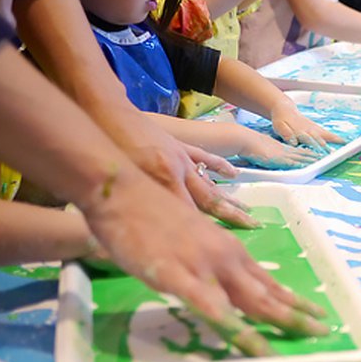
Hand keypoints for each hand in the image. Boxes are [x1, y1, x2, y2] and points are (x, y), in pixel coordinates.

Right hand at [79, 167, 329, 356]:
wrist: (122, 189)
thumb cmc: (149, 213)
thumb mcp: (189, 238)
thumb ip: (205, 259)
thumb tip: (214, 280)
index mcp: (228, 250)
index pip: (268, 281)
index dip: (292, 299)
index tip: (315, 312)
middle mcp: (226, 258)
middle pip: (268, 293)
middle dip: (297, 314)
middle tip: (324, 330)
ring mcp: (205, 266)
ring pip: (250, 302)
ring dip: (278, 322)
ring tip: (304, 340)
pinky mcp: (179, 276)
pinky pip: (212, 309)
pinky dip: (235, 329)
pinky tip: (250, 343)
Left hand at [115, 117, 258, 227]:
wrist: (106, 114)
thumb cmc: (106, 150)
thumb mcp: (116, 185)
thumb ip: (135, 209)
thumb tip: (132, 238)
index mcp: (164, 183)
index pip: (189, 216)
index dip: (207, 233)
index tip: (223, 247)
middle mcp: (179, 173)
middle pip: (210, 200)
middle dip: (232, 216)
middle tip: (254, 226)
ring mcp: (181, 158)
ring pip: (210, 182)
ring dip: (229, 198)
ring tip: (248, 211)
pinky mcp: (178, 146)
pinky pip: (204, 158)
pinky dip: (220, 167)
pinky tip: (232, 174)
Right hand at [236, 126, 323, 169]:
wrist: (245, 139)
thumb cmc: (249, 145)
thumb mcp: (261, 149)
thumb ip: (266, 154)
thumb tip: (265, 156)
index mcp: (280, 148)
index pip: (296, 151)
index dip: (306, 152)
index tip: (314, 154)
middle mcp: (283, 150)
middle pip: (301, 153)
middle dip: (313, 155)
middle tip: (323, 157)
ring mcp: (281, 154)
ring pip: (300, 157)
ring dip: (310, 159)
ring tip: (320, 161)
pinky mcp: (278, 158)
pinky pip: (292, 162)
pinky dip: (300, 164)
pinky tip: (307, 165)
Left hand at [269, 99, 343, 151]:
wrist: (285, 109)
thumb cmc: (281, 120)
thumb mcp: (279, 126)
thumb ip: (286, 134)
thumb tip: (293, 142)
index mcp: (300, 132)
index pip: (309, 143)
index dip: (314, 151)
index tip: (320, 158)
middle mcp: (310, 131)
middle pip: (320, 143)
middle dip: (326, 151)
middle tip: (333, 159)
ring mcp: (315, 130)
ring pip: (327, 138)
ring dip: (334, 145)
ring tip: (343, 152)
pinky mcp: (318, 129)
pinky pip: (329, 135)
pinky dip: (337, 139)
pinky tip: (345, 142)